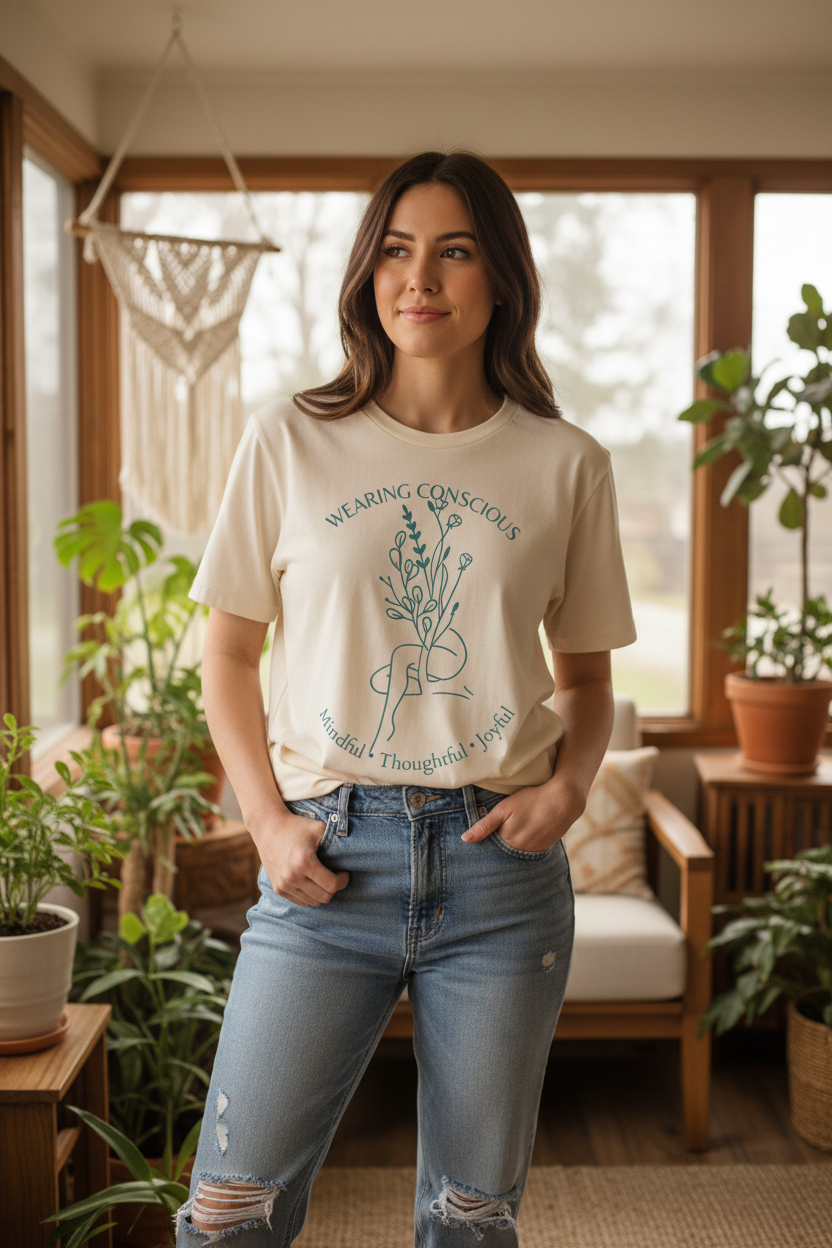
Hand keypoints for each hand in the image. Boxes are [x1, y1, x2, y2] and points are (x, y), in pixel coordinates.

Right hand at [250, 808, 349, 906]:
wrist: (268, 827)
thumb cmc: (296, 826)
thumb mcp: (319, 829)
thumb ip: (336, 841)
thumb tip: (352, 854)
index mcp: (303, 863)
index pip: (332, 885)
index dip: (343, 881)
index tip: (344, 873)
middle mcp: (292, 877)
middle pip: (324, 897)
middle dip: (334, 888)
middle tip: (335, 876)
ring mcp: (283, 885)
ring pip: (313, 902)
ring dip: (321, 893)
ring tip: (322, 879)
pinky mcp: (278, 888)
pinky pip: (301, 902)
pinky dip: (309, 895)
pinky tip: (311, 882)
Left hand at [461, 778, 585, 852]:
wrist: (564, 800)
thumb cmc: (531, 800)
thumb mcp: (504, 809)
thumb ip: (484, 825)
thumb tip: (464, 840)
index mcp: (508, 841)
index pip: (491, 846)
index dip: (488, 838)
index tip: (488, 832)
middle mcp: (520, 850)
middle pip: (504, 849)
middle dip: (500, 842)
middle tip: (507, 824)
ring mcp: (534, 850)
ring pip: (517, 849)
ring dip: (514, 843)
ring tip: (518, 826)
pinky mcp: (545, 847)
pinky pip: (530, 848)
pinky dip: (526, 842)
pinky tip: (529, 829)